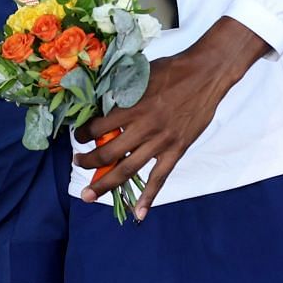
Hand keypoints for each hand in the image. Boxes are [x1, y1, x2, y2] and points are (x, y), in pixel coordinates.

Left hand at [72, 17, 270, 220]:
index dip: (83, 134)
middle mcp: (143, 127)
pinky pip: (159, 179)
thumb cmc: (172, 69)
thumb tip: (101, 100)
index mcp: (131, 107)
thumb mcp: (139, 74)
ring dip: (104, 183)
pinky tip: (138, 214)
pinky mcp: (176, 150)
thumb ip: (121, 91)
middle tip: (77, 162)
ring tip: (88, 193)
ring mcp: (160, 142)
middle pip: (107, 152)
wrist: (206, 73)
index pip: (98, 128)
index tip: (77, 136)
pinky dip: (148, 197)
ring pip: (127, 169)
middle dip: (88, 161)